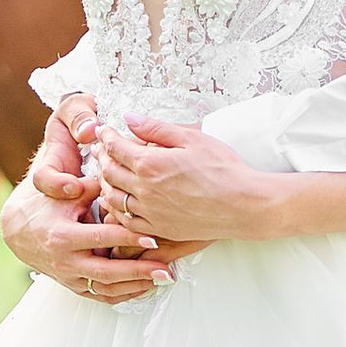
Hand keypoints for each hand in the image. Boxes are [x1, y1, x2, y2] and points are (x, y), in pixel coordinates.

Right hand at [1, 97, 174, 305]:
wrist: (17, 229)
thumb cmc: (46, 204)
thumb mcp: (67, 191)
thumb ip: (94, 185)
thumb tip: (121, 171)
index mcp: (63, 235)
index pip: (102, 238)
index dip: (129, 239)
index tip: (153, 238)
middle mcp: (65, 261)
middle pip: (107, 273)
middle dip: (139, 271)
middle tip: (166, 269)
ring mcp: (69, 276)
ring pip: (106, 289)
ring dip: (136, 286)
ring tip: (163, 278)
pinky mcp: (73, 285)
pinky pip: (101, 296)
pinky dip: (124, 294)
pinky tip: (145, 287)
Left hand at [94, 114, 282, 242]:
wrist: (244, 204)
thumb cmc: (224, 169)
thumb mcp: (192, 138)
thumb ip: (156, 128)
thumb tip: (130, 118)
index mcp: (151, 163)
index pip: (116, 147)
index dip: (106, 136)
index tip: (105, 131)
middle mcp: (145, 189)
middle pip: (109, 172)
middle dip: (102, 158)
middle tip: (100, 150)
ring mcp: (150, 212)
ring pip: (113, 197)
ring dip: (105, 184)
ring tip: (106, 174)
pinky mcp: (158, 228)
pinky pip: (126, 220)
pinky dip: (116, 209)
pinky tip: (117, 202)